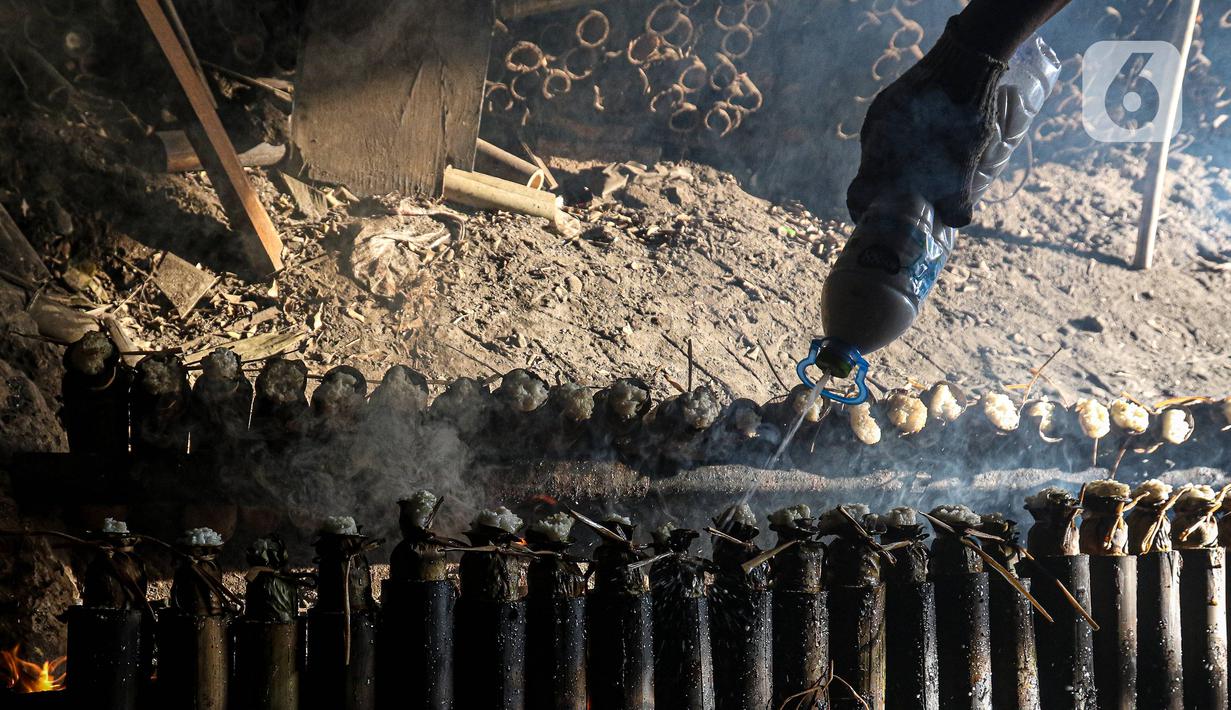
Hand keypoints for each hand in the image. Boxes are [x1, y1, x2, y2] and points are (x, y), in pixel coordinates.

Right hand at [847, 18, 1007, 228]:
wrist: (966, 61)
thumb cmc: (963, 115)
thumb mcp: (965, 160)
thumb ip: (957, 196)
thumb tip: (955, 223)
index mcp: (880, 157)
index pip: (858, 195)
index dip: (865, 213)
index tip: (880, 224)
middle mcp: (872, 137)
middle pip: (872, 176)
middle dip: (887, 192)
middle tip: (911, 201)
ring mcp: (878, 117)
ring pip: (881, 153)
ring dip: (898, 166)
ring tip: (925, 170)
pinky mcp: (888, 102)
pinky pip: (889, 132)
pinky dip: (903, 144)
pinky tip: (925, 142)